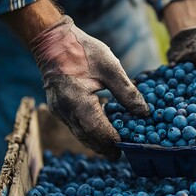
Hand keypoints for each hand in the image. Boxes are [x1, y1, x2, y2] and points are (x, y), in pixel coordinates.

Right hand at [29, 16, 149, 158]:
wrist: (52, 41)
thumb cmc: (82, 50)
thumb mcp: (110, 67)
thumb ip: (127, 91)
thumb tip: (144, 112)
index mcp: (77, 101)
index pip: (97, 129)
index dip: (112, 139)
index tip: (126, 146)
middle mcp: (64, 110)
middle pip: (86, 136)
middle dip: (103, 147)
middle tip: (118, 154)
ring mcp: (58, 110)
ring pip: (79, 133)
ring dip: (95, 141)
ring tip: (111, 146)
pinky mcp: (57, 107)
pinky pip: (74, 125)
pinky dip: (87, 130)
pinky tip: (99, 129)